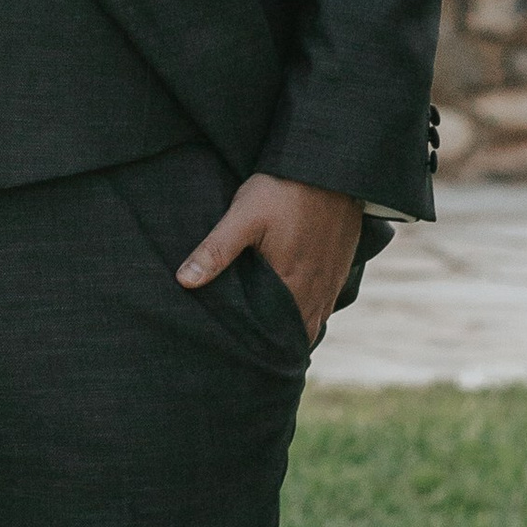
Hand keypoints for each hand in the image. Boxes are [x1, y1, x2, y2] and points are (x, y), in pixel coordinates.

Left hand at [177, 173, 361, 346]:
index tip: (248, 362)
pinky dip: (312, 309)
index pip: (282, 336)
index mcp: (293, 283)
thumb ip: (215, 251)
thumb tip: (184, 282)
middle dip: (280, 345)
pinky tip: (295, 307)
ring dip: (297, 328)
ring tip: (273, 338)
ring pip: (317, 318)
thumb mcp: (243, 217)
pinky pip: (328, 298)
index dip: (266, 352)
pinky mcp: (342, 262)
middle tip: (256, 356)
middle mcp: (318, 287)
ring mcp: (333, 276)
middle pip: (301, 332)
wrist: (330, 164)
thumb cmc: (283, 189)